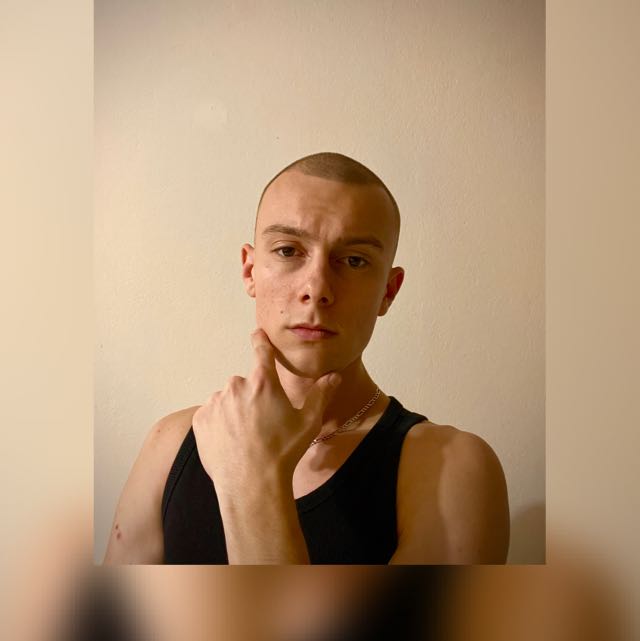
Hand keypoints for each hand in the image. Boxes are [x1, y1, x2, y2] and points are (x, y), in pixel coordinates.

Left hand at [192, 328, 339, 494]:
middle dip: (253, 397)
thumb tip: (334, 375)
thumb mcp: (309, 422)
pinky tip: (231, 441)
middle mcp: (236, 386)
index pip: (261, 350)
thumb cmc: (283, 451)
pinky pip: (211, 414)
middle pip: (246, 384)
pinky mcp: (200, 420)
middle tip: (263, 422)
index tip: (257, 334)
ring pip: (227, 400)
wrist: (252, 484)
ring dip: (235, 410)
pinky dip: (219, 423)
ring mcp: (215, 403)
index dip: (260, 340)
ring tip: (247, 436)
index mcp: (263, 381)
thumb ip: (321, 394)